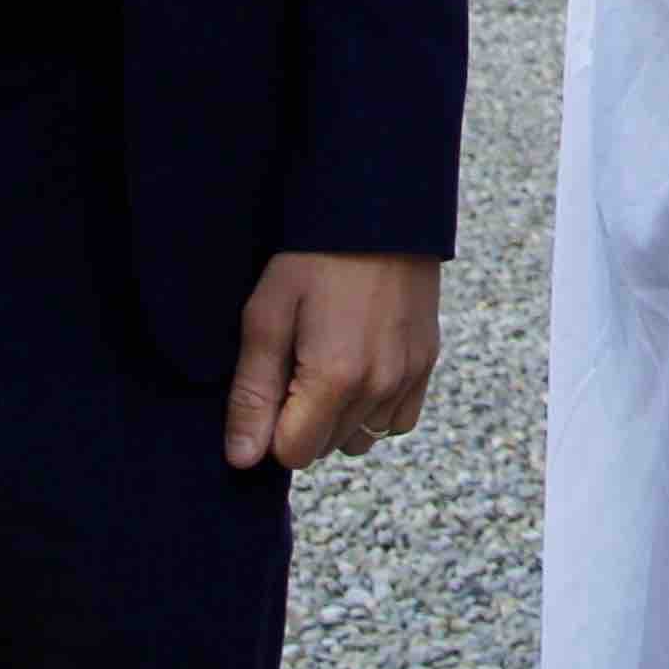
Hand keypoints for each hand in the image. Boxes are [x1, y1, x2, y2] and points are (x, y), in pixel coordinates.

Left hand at [223, 249, 440, 469]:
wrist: (378, 210)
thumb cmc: (314, 257)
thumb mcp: (266, 315)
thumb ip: (252, 393)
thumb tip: (242, 458)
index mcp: (334, 379)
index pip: (293, 455)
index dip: (271, 428)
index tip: (271, 385)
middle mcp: (378, 387)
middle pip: (326, 448)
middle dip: (303, 421)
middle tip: (296, 361)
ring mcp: (408, 377)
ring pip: (361, 438)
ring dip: (339, 418)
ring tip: (328, 363)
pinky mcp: (426, 363)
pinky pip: (396, 420)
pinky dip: (374, 408)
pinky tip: (360, 367)